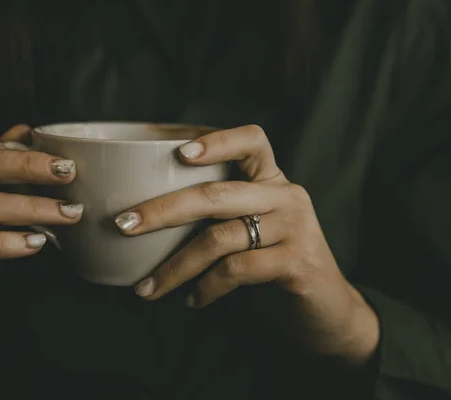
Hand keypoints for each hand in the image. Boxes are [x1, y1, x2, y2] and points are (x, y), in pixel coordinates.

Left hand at [115, 125, 379, 365]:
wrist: (328, 312)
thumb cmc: (274, 266)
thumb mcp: (251, 231)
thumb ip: (218, 217)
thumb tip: (145, 217)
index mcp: (272, 181)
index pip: (252, 140)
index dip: (216, 140)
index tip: (177, 151)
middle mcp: (287, 196)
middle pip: (216, 193)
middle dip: (161, 210)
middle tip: (122, 225)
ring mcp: (296, 228)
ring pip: (219, 238)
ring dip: (175, 267)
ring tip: (148, 289)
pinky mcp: (297, 263)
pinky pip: (236, 270)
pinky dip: (206, 288)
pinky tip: (193, 300)